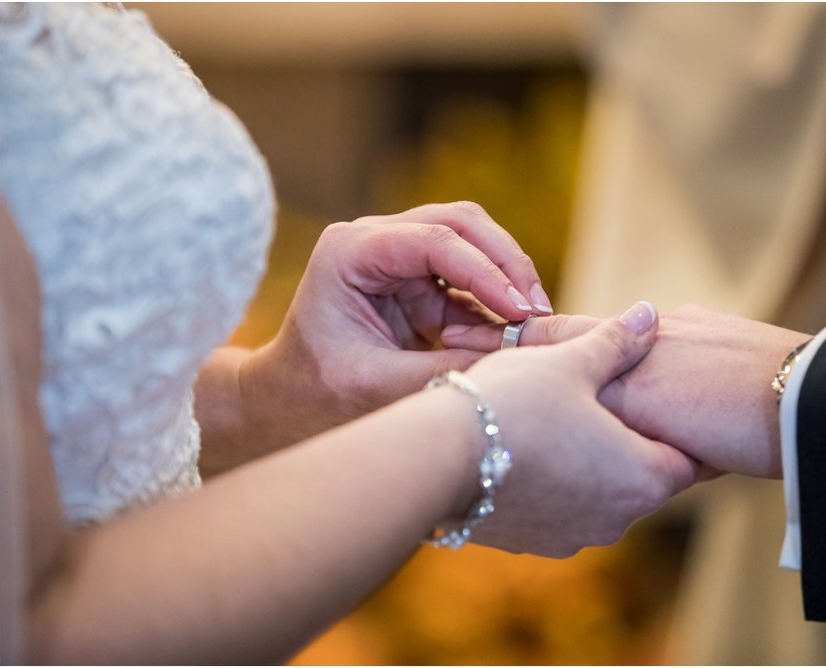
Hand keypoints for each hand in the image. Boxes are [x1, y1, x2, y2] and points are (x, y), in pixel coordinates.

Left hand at [243, 201, 554, 449]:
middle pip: (460, 223)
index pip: (434, 241)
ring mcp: (397, 254)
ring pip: (472, 240)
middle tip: (538, 310)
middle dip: (506, 262)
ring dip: (506, 275)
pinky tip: (515, 331)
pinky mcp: (416, 279)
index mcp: (350, 251)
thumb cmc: (317, 394)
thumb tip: (514, 362)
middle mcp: (374, 239)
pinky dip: (495, 300)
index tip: (523, 312)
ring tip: (534, 320)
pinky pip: (469, 277)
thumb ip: (443, 371)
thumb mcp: (378, 387)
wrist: (287, 401)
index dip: (487, 273)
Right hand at [455, 302, 700, 556]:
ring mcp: (572, 537)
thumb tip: (650, 315)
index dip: (682, 427)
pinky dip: (554, 482)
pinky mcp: (531, 543)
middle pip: (642, 476)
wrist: (435, 460)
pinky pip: (558, 509)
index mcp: (642, 476)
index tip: (674, 406)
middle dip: (630, 441)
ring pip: (598, 493)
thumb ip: (617, 342)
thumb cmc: (511, 404)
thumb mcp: (570, 361)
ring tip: (564, 422)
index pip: (689, 458)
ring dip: (590, 464)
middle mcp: (617, 519)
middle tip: (616, 403)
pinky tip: (528, 447)